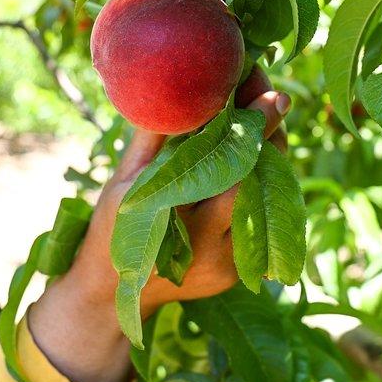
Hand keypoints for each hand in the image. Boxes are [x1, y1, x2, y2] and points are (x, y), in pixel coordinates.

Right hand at [28, 91, 290, 381]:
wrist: (115, 294)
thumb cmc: (112, 229)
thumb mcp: (124, 183)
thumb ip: (153, 140)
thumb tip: (172, 87)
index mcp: (180, 225)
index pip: (234, 169)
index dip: (255, 128)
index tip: (269, 90)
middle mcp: (213, 248)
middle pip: (261, 182)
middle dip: (269, 132)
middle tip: (267, 90)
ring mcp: (230, 263)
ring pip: (266, 198)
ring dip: (268, 152)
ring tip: (263, 109)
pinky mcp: (238, 268)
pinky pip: (257, 214)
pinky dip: (259, 179)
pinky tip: (255, 148)